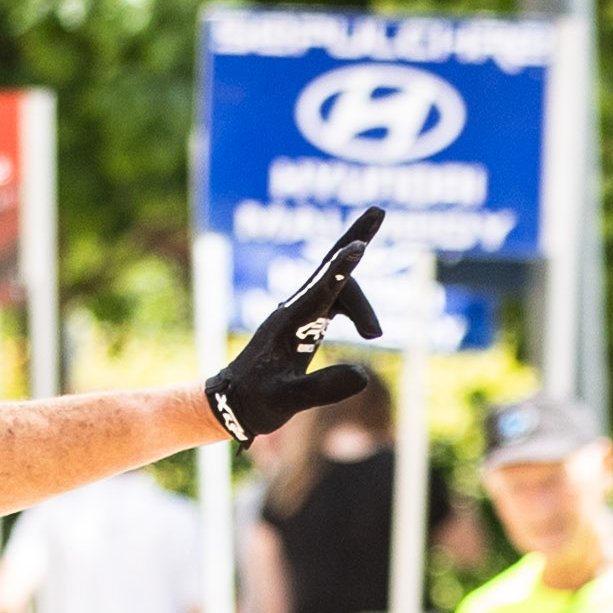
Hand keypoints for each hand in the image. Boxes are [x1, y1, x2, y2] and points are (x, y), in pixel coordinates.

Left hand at [207, 206, 383, 442]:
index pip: (319, 288)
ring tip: (374, 334)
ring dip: (362, 305)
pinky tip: (368, 329)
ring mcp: (300, 310)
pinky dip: (356, 307)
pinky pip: (335, 296)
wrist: (234, 401)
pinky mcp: (305, 318)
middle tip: (378, 210)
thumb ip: (323, 388)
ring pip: (338, 286)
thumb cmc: (257, 402)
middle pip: (329, 265)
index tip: (357, 246)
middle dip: (355, 238)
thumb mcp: (288, 402)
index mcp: (289, 324)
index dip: (340, 267)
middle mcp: (295, 308)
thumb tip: (365, 374)